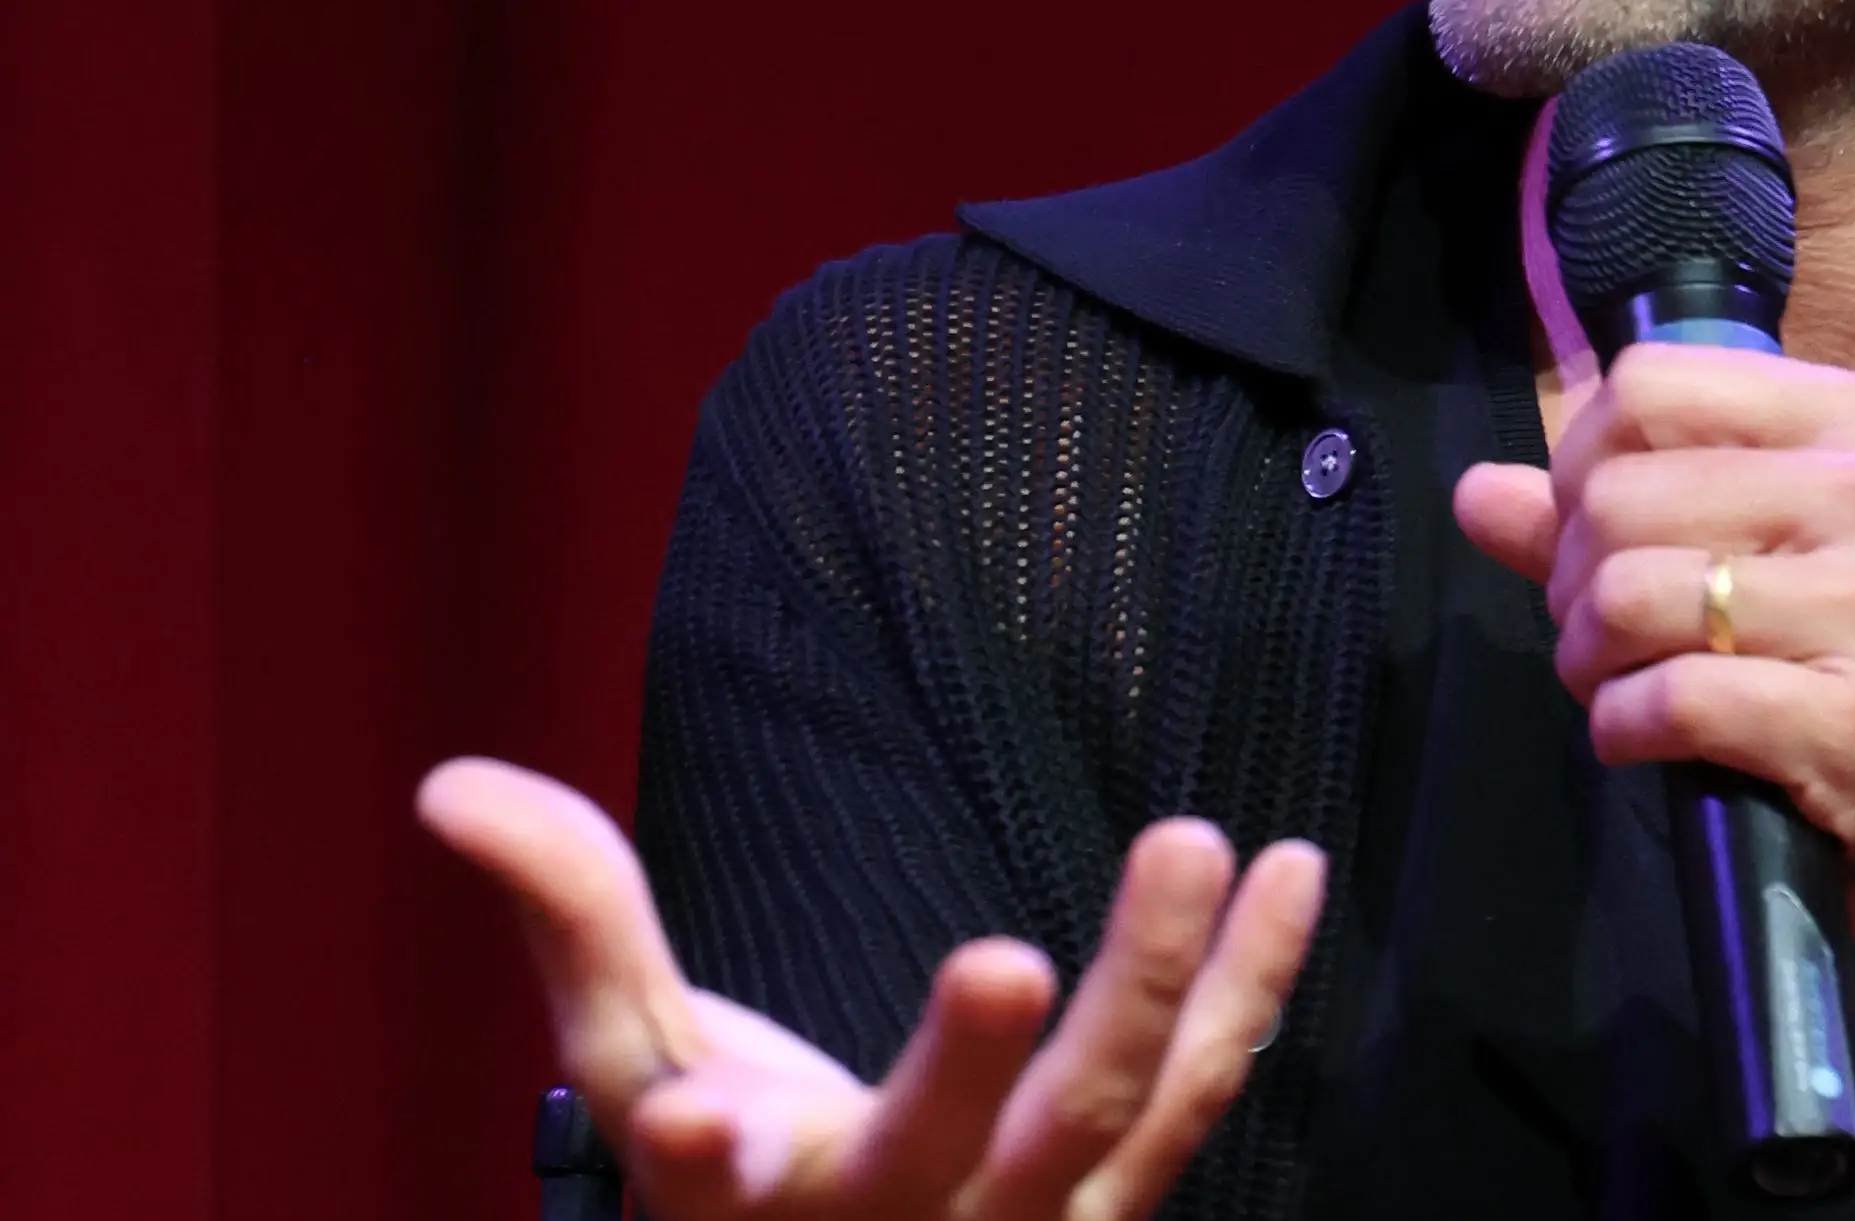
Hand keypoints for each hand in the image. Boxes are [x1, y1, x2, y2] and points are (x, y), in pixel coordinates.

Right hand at [417, 758, 1324, 1219]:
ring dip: (1160, 985)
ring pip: (1107, 1119)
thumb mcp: (635, 1054)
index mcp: (747, 1195)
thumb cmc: (733, 1162)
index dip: (698, 1139)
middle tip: (998, 961)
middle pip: (943, 1151)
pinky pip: (1202, 1092)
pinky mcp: (1123, 1199)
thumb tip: (452, 783)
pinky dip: (1254, 984)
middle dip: (972, 1066)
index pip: (705, 1170)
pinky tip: (1294, 864)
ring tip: (1195, 840)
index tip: (693, 1110)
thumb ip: (573, 913)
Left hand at [1453, 341, 1854, 976]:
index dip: (1578, 463)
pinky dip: (1625, 729)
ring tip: (1621, 690)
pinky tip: (1648, 742)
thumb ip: (1637, 514)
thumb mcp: (1803, 559)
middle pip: (1619, 492)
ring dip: (1589, 661)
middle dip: (1572, 581)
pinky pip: (1673, 699)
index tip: (1590, 536)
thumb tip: (1479, 493)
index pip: (1650, 384)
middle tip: (1604, 640)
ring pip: (1633, 592)